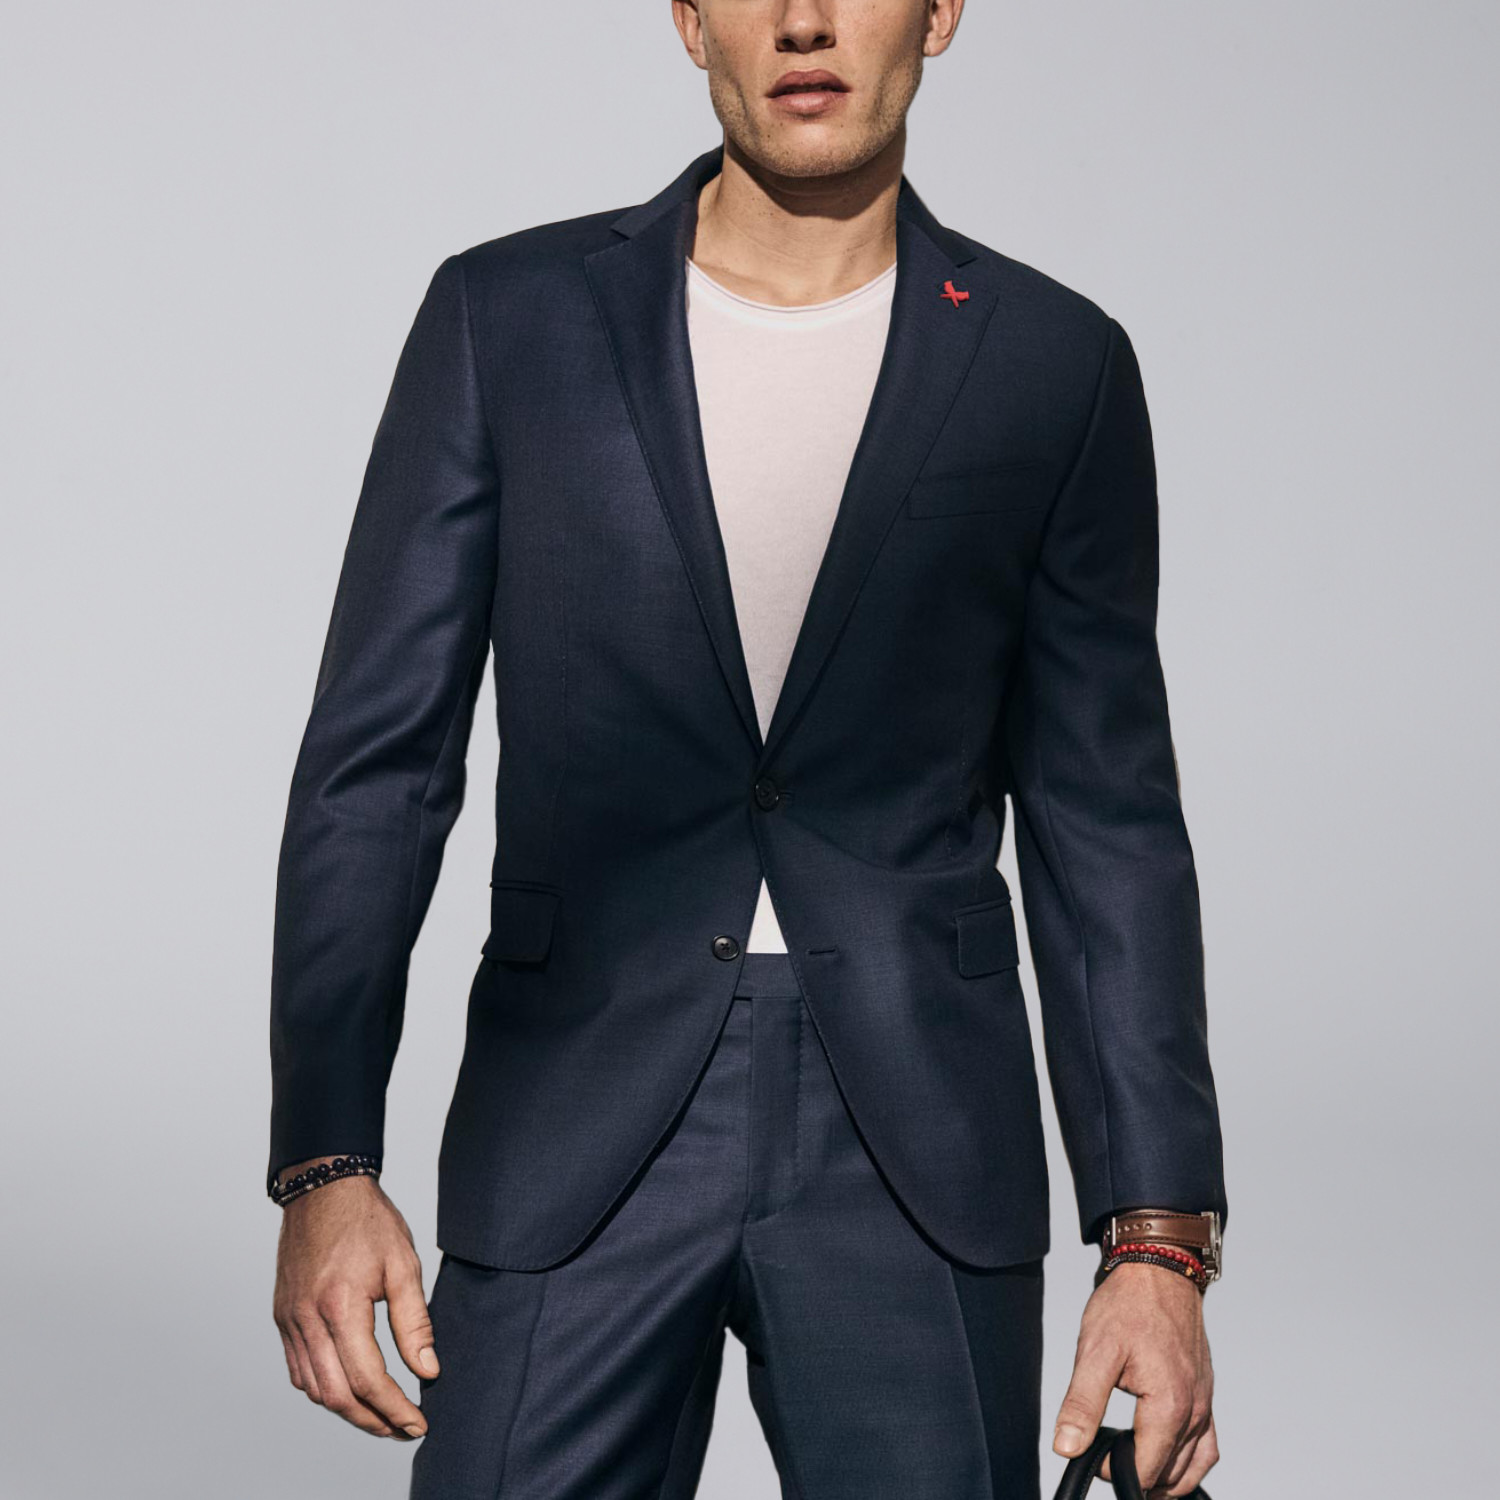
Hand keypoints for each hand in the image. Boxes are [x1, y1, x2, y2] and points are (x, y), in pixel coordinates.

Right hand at [272, 1163, 440, 1438]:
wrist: (324, 1189)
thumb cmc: (366, 1221)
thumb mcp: (403, 1265)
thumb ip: (415, 1323)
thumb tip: (428, 1370)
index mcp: (340, 1306)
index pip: (369, 1379)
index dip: (395, 1409)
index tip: (418, 1423)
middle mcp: (308, 1320)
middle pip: (337, 1396)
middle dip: (372, 1421)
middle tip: (402, 1429)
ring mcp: (289, 1321)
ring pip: (314, 1389)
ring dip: (347, 1411)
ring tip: (380, 1416)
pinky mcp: (283, 1317)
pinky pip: (299, 1370)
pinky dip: (323, 1389)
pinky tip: (348, 1389)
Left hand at [1052, 1263, 1217, 1495]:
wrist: (1158, 1268)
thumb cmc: (1129, 1304)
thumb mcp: (1094, 1351)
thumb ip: (1082, 1405)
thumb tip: (1067, 1447)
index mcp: (1170, 1405)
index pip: (1145, 1469)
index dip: (1113, 1474)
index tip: (1088, 1460)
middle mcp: (1196, 1410)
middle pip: (1171, 1474)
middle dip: (1138, 1478)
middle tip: (1105, 1464)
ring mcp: (1205, 1401)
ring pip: (1194, 1466)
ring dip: (1167, 1479)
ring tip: (1132, 1472)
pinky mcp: (1205, 1392)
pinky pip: (1207, 1443)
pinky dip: (1190, 1461)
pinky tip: (1167, 1455)